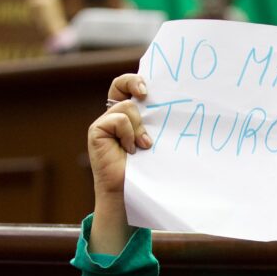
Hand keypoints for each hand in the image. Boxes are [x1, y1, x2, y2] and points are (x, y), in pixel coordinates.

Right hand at [87, 74, 152, 254]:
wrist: (131, 194)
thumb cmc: (149, 171)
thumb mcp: (157, 142)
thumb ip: (158, 125)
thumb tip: (179, 107)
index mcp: (130, 117)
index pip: (128, 87)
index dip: (136, 81)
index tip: (149, 89)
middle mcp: (115, 116)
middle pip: (121, 85)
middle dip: (134, 83)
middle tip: (146, 94)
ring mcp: (105, 124)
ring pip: (126, 107)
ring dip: (138, 127)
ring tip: (143, 146)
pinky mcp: (97, 131)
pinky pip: (117, 120)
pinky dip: (128, 133)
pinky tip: (131, 150)